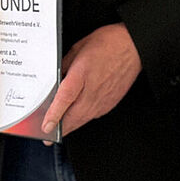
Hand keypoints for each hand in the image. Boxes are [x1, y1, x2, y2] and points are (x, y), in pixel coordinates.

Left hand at [41, 23, 141, 137]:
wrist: (133, 46)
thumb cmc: (109, 43)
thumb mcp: (79, 49)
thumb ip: (65, 66)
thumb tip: (56, 79)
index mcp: (81, 74)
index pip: (65, 99)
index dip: (54, 115)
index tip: (46, 127)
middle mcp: (93, 90)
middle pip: (74, 116)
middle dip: (60, 129)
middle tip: (49, 137)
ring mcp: (104, 98)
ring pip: (84, 119)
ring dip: (72, 126)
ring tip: (61, 130)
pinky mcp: (111, 102)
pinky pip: (94, 115)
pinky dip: (84, 118)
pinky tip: (79, 117)